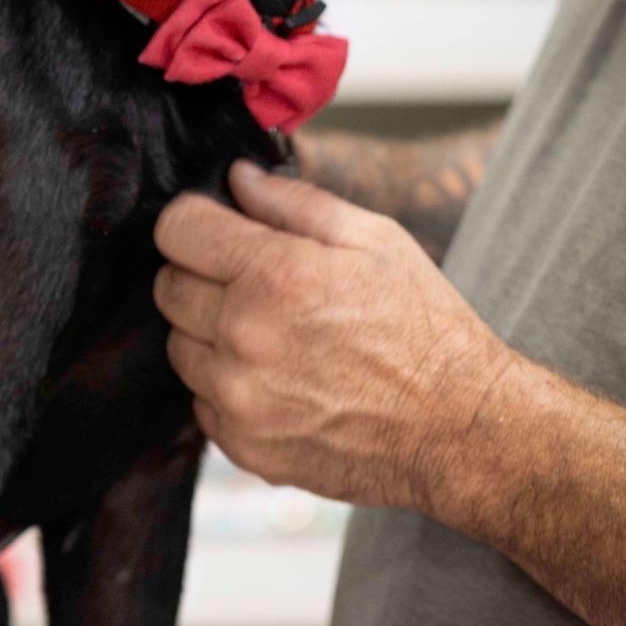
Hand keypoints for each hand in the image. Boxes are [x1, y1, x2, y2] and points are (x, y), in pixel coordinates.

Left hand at [153, 159, 514, 512]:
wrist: (457, 428)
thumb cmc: (422, 328)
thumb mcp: (375, 240)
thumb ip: (294, 202)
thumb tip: (238, 179)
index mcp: (273, 276)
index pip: (176, 229)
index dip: (196, 221)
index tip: (218, 229)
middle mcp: (243, 338)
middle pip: (168, 288)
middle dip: (202, 275)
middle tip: (254, 284)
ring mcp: (238, 399)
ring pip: (179, 347)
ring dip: (210, 335)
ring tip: (274, 336)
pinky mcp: (243, 446)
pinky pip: (200, 402)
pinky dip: (227, 388)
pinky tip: (280, 381)